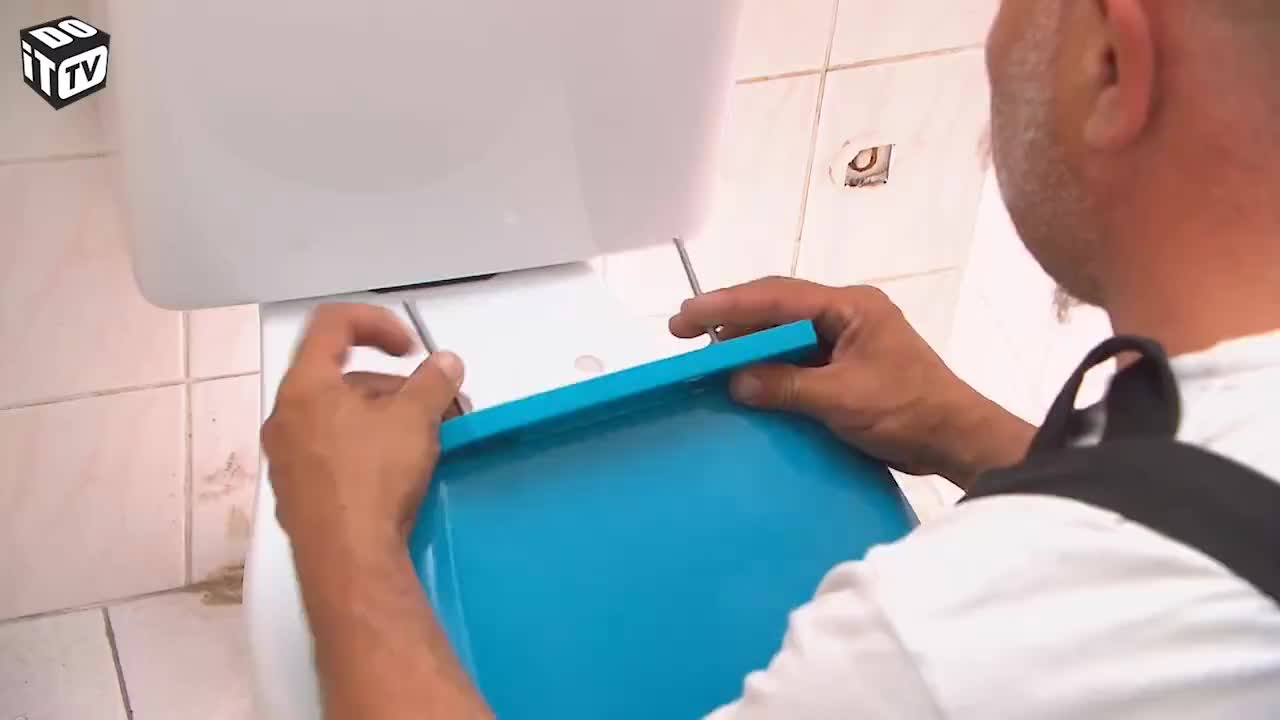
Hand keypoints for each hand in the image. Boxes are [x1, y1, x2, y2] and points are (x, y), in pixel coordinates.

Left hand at [261, 303, 465, 555]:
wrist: (347, 559)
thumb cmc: (374, 477)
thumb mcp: (415, 419)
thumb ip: (433, 382)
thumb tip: (446, 363)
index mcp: (305, 387)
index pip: (332, 324)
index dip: (376, 322)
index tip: (412, 349)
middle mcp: (284, 418)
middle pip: (340, 379)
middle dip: (393, 386)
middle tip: (433, 406)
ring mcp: (285, 460)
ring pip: (338, 420)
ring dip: (383, 420)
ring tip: (424, 441)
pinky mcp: (296, 496)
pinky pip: (332, 456)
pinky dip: (365, 450)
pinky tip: (397, 473)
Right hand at [669, 277, 1032, 489]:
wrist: (956, 440)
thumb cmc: (909, 412)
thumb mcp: (843, 400)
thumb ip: (787, 386)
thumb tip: (736, 380)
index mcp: (851, 306)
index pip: (776, 297)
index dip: (727, 305)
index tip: (686, 317)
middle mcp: (847, 313)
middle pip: (776, 306)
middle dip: (729, 318)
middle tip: (682, 332)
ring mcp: (847, 337)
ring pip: (783, 330)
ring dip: (746, 341)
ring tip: (703, 354)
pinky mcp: (845, 364)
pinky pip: (796, 355)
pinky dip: (766, 363)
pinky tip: (742, 376)